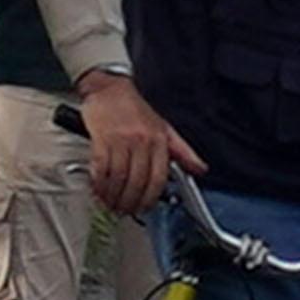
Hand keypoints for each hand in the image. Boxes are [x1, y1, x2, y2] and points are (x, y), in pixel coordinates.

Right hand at [73, 75, 185, 214]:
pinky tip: (99, 189)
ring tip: (111, 203)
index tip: (144, 207)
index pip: (159, 177)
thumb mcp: (165, 129)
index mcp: (159, 140)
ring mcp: (121, 140)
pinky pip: (101, 168)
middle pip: (138, 181)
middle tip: (124, 210)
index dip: (151, 197)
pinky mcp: (101, 139)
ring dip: (113, 196)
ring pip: (119, 178)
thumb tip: (200, 170)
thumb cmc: (135, 110)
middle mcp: (142, 141)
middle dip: (130, 201)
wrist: (110, 89)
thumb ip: (182, 151)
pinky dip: (99, 183)